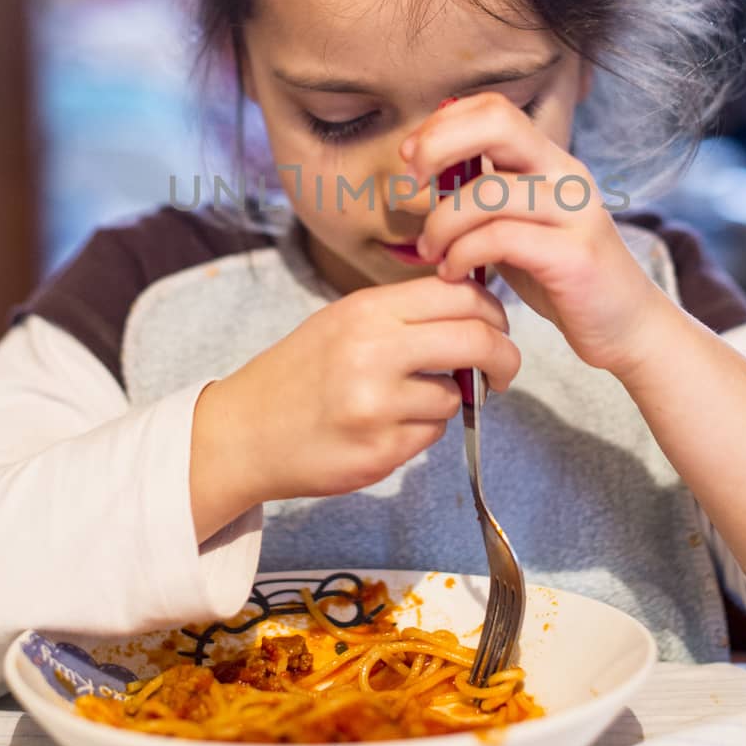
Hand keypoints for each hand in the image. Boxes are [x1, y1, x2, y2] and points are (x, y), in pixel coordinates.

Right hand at [190, 275, 519, 537]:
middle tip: (503, 369)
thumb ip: (403, 315)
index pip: (459, 295)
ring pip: (454, 396)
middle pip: (477, 340)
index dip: (492, 311)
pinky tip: (380, 429)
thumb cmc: (297, 374)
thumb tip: (475, 313)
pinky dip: (419, 432)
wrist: (241, 433)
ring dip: (445, 401)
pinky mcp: (380, 450)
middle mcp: (373, 352)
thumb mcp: (342, 322)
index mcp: (366, 310)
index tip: (496, 326)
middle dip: (503, 357)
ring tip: (399, 403)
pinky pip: (431, 435)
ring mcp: (377, 404)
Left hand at [399, 92, 668, 377]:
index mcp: (549, 161)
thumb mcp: (517, 226)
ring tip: (432, 252)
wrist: (626, 327)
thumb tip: (423, 172)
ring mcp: (575, 212)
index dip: (443, 123)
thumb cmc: (559, 277)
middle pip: (496, 123)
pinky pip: (501, 238)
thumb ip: (483, 198)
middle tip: (410, 186)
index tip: (410, 158)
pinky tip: (454, 273)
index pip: (493, 108)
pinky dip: (463, 254)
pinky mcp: (575, 254)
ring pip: (488, 190)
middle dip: (438, 146)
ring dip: (442, 222)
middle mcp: (566, 175)